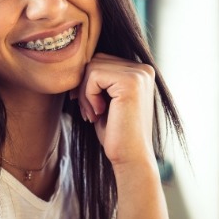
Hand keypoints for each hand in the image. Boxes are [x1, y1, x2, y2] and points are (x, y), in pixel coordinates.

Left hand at [71, 52, 156, 169]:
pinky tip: (99, 113)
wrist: (130, 157)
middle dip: (85, 86)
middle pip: (96, 61)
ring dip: (85, 93)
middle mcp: (143, 69)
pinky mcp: (130, 82)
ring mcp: (138, 74)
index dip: (88, 82)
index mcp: (140, 72)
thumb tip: (75, 63)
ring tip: (93, 114)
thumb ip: (100, 79)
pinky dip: (88, 96)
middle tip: (88, 112)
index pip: (102, 61)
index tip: (87, 105)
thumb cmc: (116, 132)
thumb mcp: (106, 100)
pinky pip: (94, 76)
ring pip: (92, 67)